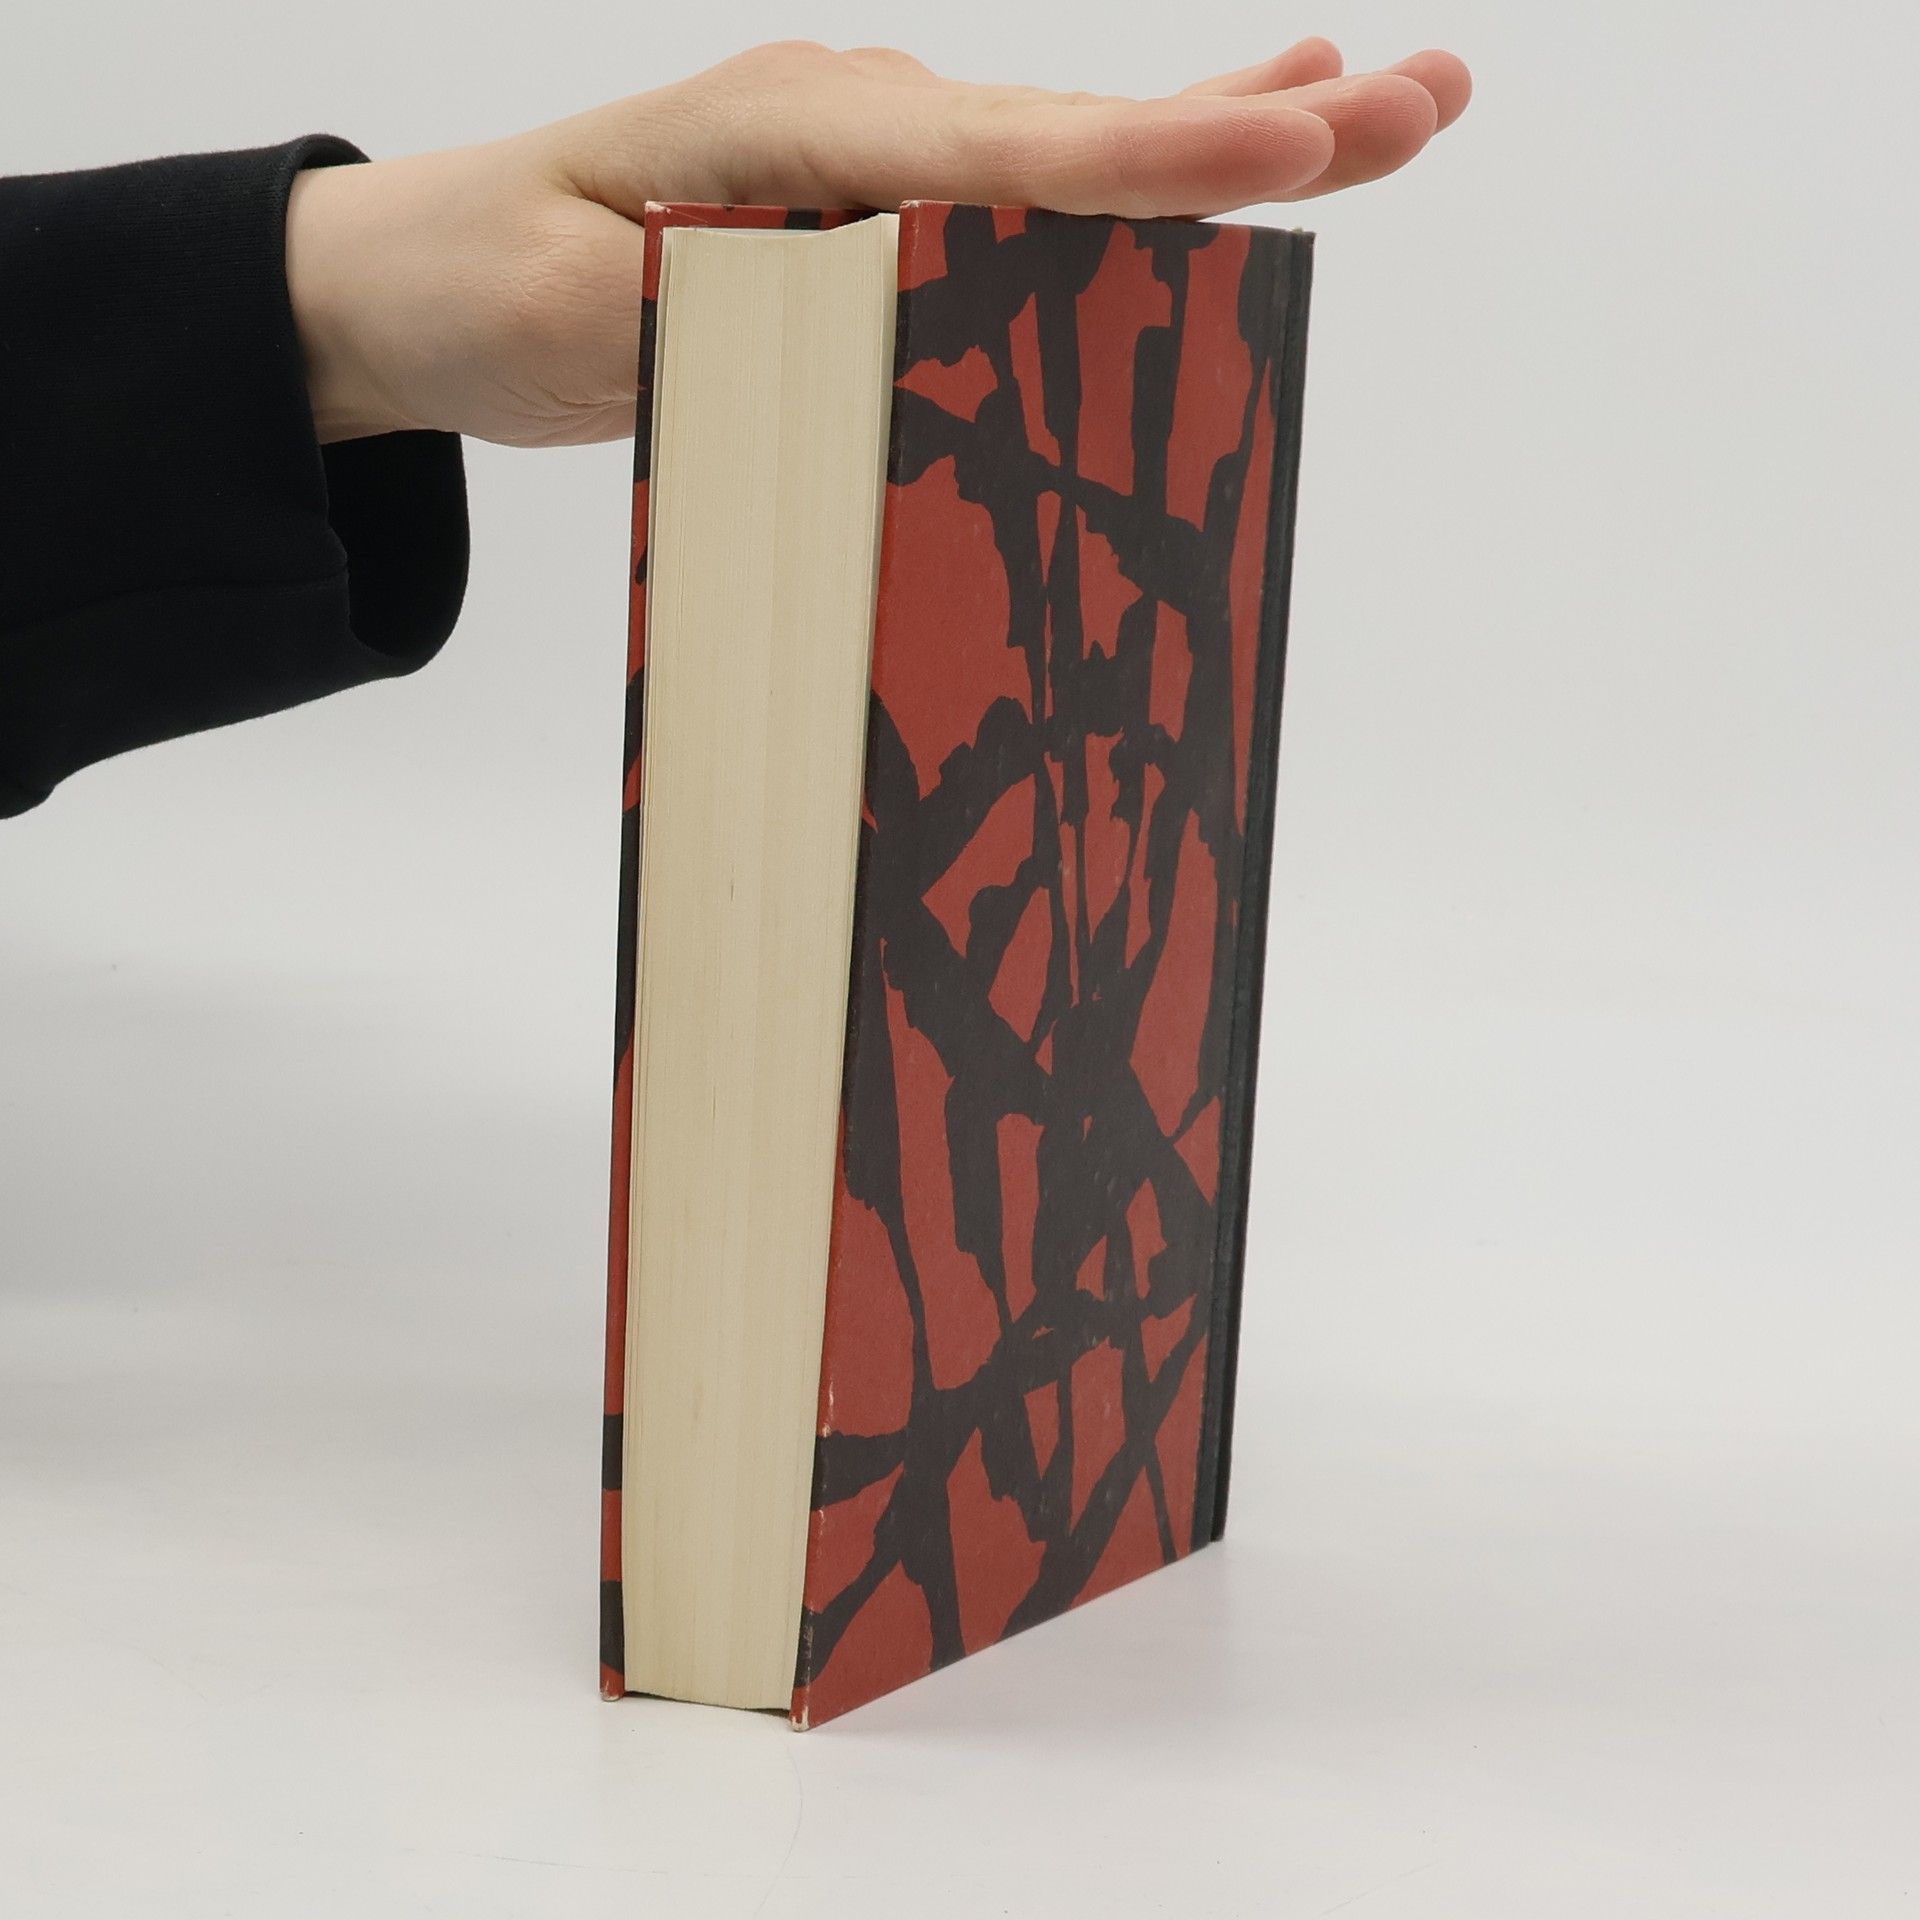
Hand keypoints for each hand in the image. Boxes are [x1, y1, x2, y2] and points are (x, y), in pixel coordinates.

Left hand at [286, 38, 1470, 448]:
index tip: (1297, 144)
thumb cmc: (486, 284)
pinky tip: (1228, 159)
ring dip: (1229, 142)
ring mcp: (877, 168)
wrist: (421, 277)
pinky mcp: (874, 222)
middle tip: (1422, 102)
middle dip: (1256, 126)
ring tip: (1378, 113)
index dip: (1162, 160)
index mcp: (801, 132)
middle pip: (1084, 137)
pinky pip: (1030, 207)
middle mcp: (863, 128)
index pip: (1011, 156)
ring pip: (1078, 160)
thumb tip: (874, 306)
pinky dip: (1141, 187)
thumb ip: (719, 307)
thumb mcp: (572, 314)